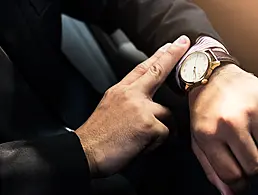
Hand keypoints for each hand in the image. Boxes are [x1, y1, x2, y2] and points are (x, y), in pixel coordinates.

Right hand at [76, 35, 190, 176]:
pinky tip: (141, 145)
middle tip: (182, 43)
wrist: (86, 152)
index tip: (168, 45)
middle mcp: (130, 95)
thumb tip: (145, 101)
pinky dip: (156, 142)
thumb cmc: (98, 134)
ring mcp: (140, 108)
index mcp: (120, 91)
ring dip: (159, 128)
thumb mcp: (110, 108)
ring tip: (142, 138)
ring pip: (166, 113)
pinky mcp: (148, 124)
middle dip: (171, 55)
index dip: (157, 56)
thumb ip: (128, 100)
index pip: (141, 68)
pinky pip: (164, 132)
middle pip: (156, 71)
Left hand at [189, 64, 257, 193]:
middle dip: (247, 166)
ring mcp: (251, 112)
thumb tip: (229, 193)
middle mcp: (229, 123)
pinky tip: (253, 128)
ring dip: (257, 151)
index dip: (236, 182)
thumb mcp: (197, 138)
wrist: (211, 76)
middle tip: (240, 152)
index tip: (237, 176)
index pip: (231, 176)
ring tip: (246, 138)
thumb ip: (211, 167)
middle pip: (253, 167)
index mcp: (208, 133)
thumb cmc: (202, 109)